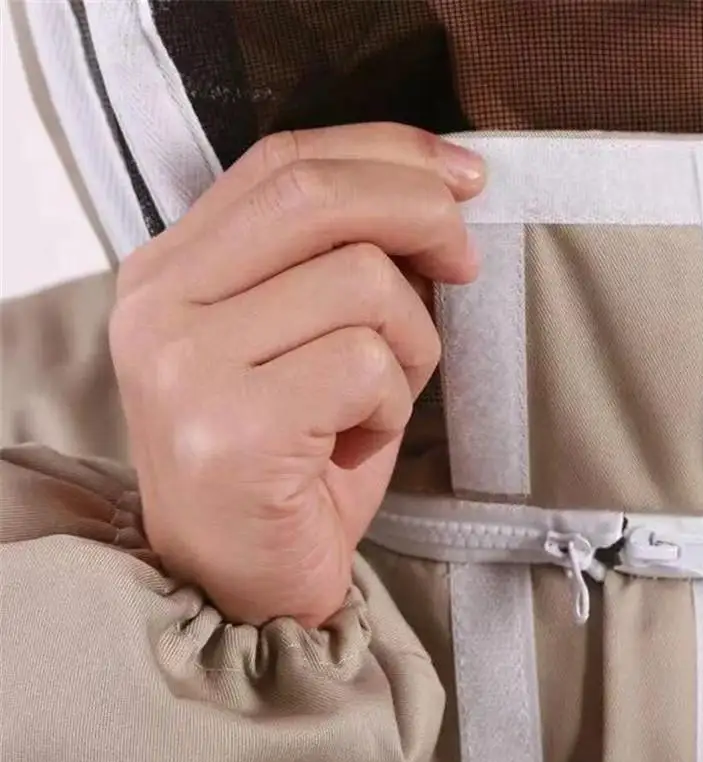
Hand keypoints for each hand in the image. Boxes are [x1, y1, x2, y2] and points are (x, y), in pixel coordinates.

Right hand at [110, 124, 484, 625]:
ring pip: (361, 283)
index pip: (282, 163)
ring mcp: (188, 366)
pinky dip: (393, 401)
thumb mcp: (301, 347)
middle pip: (318, 199)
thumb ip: (333, 266)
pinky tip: (357, 440)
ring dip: (410, 342)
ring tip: (381, 400)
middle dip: (422, 213)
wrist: (245, 587)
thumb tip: (430, 204)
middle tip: (464, 263)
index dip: (384, 153)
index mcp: (168, 273)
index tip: (459, 175)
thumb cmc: (289, 469)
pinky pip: (369, 363)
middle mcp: (159, 307)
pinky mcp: (237, 426)